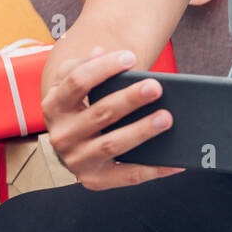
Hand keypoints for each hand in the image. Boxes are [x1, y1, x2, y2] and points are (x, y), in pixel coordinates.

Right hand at [42, 46, 183, 189]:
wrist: (71, 140)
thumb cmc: (80, 104)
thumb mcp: (72, 82)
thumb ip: (84, 65)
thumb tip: (99, 51)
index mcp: (54, 106)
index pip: (77, 82)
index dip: (104, 67)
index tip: (131, 58)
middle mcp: (61, 135)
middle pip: (100, 113)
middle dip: (130, 99)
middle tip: (156, 87)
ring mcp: (76, 160)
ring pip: (113, 145)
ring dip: (142, 131)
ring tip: (167, 118)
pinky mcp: (94, 180)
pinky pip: (128, 176)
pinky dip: (155, 170)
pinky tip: (177, 161)